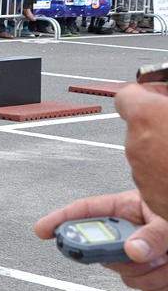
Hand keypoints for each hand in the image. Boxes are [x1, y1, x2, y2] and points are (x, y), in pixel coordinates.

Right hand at [35, 190, 167, 290]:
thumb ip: (154, 235)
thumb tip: (132, 250)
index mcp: (129, 209)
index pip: (85, 211)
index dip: (60, 220)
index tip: (43, 231)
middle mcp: (132, 233)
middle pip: (105, 251)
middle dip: (124, 259)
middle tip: (143, 255)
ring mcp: (142, 256)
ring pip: (127, 276)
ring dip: (152, 275)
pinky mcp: (154, 278)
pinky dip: (163, 290)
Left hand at [116, 82, 167, 219]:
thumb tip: (166, 94)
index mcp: (147, 117)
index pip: (128, 96)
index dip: (147, 95)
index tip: (163, 98)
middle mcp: (136, 143)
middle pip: (139, 125)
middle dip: (160, 123)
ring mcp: (141, 172)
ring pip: (147, 151)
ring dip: (165, 149)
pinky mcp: (151, 196)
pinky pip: (155, 175)